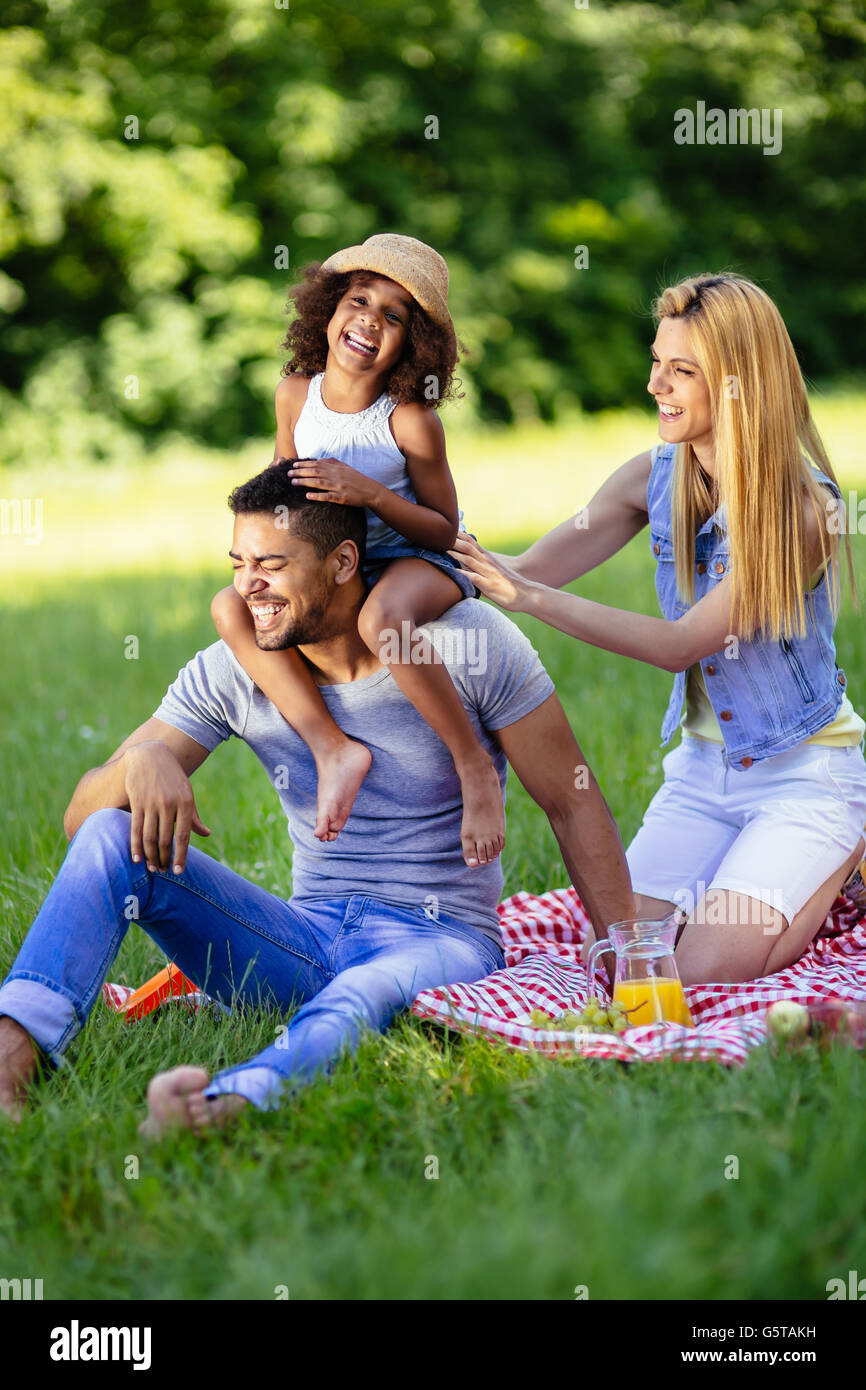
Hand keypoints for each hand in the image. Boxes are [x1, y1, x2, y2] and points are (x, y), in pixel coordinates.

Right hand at [123, 742, 209, 873]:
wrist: (150, 756)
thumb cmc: (172, 779)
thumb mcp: (186, 794)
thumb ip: (193, 816)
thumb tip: (206, 834)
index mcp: (186, 804)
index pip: (183, 836)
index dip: (180, 856)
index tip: (178, 872)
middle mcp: (170, 805)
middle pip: (165, 839)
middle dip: (164, 859)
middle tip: (162, 872)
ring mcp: (152, 803)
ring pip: (150, 837)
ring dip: (150, 856)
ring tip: (151, 868)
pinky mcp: (137, 802)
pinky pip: (136, 828)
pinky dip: (136, 845)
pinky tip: (137, 858)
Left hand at [288, 458, 375, 506]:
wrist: (370, 491)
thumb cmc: (357, 479)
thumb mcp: (345, 467)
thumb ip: (332, 462)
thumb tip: (319, 459)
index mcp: (335, 468)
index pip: (316, 464)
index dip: (304, 464)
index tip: (293, 465)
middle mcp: (335, 476)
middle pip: (314, 472)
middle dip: (300, 472)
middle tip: (288, 473)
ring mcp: (338, 487)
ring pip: (318, 483)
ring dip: (305, 482)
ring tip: (293, 482)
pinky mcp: (341, 497)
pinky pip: (327, 496)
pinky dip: (317, 496)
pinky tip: (308, 496)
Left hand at [448, 533, 532, 612]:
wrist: (527, 593)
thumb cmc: (508, 584)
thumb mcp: (493, 571)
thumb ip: (480, 567)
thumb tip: (464, 567)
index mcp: (487, 558)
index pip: (471, 542)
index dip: (457, 535)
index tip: (443, 530)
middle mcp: (487, 562)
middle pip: (468, 547)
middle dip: (453, 541)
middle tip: (437, 536)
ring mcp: (488, 573)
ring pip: (470, 560)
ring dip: (455, 554)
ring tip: (442, 550)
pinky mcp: (490, 585)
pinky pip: (475, 579)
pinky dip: (464, 575)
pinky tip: (454, 573)